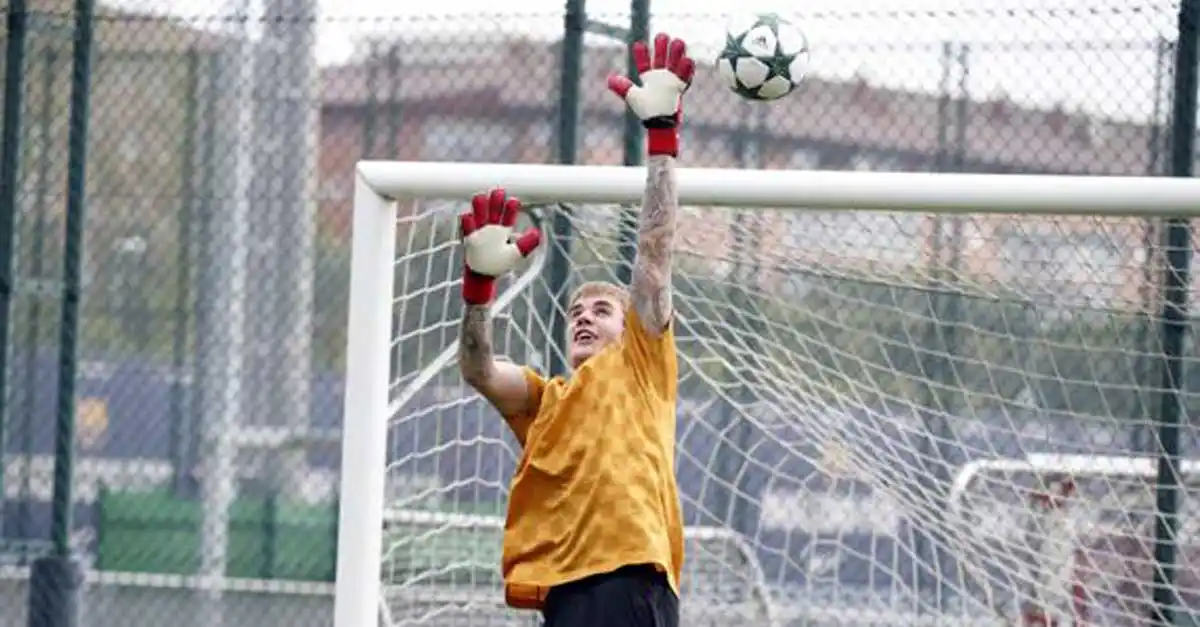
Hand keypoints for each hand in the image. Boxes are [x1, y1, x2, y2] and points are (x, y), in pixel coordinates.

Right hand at [459, 188, 541, 304]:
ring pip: (479, 213)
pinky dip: (467, 221)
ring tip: (481, 197)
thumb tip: (537, 233)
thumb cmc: (501, 264)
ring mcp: (479, 231)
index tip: (513, 201)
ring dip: (480, 206)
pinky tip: (468, 216)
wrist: (483, 277)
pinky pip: (466, 227)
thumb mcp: (517, 254)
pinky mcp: (468, 238)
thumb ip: (527, 244)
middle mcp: (491, 226)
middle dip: (495, 200)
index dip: (510, 207)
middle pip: (493, 209)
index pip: (508, 214)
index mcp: (504, 228)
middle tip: (498, 192)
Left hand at [607, 33, 695, 156]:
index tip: (638, 45)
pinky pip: (685, 76)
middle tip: (662, 36)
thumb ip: (622, 87)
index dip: (641, 54)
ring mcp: (671, 82)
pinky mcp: (680, 88)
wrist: (660, 124)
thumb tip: (609, 80)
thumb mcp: (632, 97)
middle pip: (662, 59)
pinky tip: (688, 59)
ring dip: (677, 53)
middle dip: (662, 48)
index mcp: (648, 78)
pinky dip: (686, 69)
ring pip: (675, 64)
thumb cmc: (646, 111)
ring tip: (678, 41)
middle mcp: (660, 78)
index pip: (644, 63)